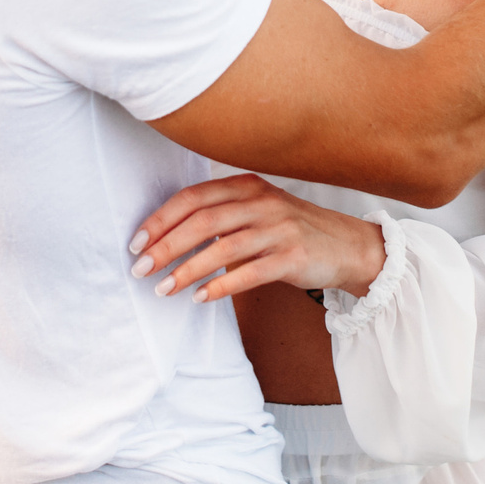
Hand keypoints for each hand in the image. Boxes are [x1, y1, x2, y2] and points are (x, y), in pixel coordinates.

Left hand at [128, 173, 387, 303]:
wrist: (348, 246)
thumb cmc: (293, 231)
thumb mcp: (258, 211)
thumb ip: (221, 214)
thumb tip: (167, 235)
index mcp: (247, 186)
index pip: (194, 197)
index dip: (161, 219)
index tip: (136, 242)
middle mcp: (262, 202)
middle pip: (203, 220)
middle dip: (165, 245)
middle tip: (140, 268)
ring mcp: (279, 228)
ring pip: (222, 246)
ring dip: (187, 269)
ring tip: (162, 288)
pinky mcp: (293, 256)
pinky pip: (249, 273)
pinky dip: (220, 286)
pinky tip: (199, 297)